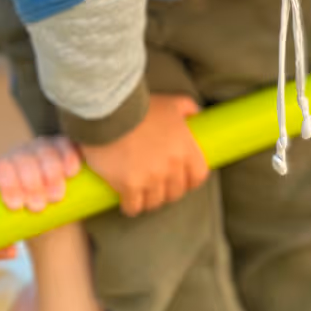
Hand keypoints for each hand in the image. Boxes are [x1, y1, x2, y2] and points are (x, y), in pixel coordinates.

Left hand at [0, 136, 81, 259]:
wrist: (45, 205)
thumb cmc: (20, 218)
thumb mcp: (1, 234)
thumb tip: (12, 250)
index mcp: (1, 171)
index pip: (0, 169)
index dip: (7, 185)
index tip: (16, 207)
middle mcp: (20, 154)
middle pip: (23, 160)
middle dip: (31, 183)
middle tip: (38, 207)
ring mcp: (42, 148)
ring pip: (45, 152)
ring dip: (50, 173)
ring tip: (56, 197)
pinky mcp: (63, 146)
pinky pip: (66, 145)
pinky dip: (68, 157)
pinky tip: (71, 172)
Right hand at [80, 94, 207, 216]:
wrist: (111, 112)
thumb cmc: (142, 107)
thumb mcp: (172, 103)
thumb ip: (188, 107)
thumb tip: (197, 114)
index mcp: (185, 148)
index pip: (198, 176)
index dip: (190, 180)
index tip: (182, 179)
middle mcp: (171, 166)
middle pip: (176, 193)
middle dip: (168, 190)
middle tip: (158, 185)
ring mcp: (151, 178)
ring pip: (155, 202)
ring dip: (149, 199)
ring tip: (142, 192)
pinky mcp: (129, 186)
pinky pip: (133, 207)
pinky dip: (130, 206)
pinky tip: (127, 200)